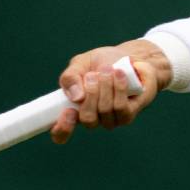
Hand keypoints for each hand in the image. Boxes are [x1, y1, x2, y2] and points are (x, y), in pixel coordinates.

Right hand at [50, 38, 170, 143]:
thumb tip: (76, 97)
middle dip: (91, 93)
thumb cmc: (100, 63)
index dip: (62, 129)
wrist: (128, 56)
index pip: (62, 133)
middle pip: (87, 118)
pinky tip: (119, 74)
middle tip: (93, 74)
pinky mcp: (128, 114)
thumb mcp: (79, 64)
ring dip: (106, 86)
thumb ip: (70, 77)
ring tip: (108, 69)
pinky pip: (121, 107)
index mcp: (74, 110)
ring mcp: (111, 120)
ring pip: (105, 110)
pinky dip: (119, 88)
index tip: (68, 111)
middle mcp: (92, 119)